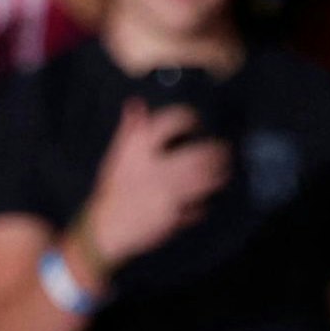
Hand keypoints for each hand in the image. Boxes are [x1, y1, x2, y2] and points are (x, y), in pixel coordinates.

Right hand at [79, 101, 229, 268]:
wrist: (106, 226)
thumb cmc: (112, 189)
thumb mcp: (117, 154)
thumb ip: (130, 129)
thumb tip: (136, 104)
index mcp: (141, 149)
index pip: (172, 121)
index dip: (189, 117)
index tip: (195, 120)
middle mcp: (158, 168)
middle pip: (198, 153)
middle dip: (216, 150)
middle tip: (224, 149)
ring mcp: (168, 193)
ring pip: (203, 180)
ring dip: (218, 174)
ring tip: (223, 171)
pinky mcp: (173, 216)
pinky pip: (196, 209)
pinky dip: (203, 204)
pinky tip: (205, 200)